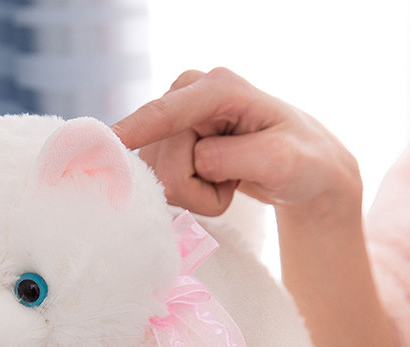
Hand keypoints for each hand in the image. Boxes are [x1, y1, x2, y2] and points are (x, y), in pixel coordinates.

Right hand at [112, 68, 360, 217]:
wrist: (303, 169)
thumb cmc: (300, 160)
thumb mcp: (281, 161)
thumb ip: (234, 158)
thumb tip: (195, 160)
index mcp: (218, 88)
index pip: (166, 114)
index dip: (135, 130)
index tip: (105, 143)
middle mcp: (188, 95)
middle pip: (161, 161)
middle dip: (195, 186)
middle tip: (232, 183)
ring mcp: (174, 122)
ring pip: (158, 178)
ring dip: (196, 193)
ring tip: (228, 181)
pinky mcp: (167, 144)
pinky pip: (160, 185)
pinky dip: (193, 196)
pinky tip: (215, 182)